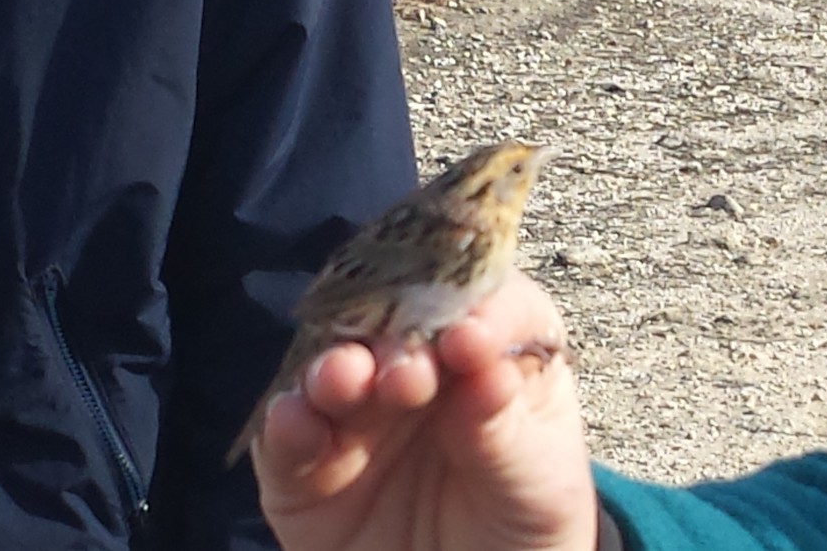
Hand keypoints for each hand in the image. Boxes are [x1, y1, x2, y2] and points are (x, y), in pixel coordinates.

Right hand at [251, 269, 597, 550]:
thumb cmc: (523, 523)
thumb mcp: (538, 484)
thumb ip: (505, 429)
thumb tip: (485, 371)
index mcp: (493, 354)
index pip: (489, 303)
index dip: (478, 311)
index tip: (472, 340)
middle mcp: (420, 365)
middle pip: (401, 321)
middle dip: (400, 336)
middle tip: (408, 375)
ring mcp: (358, 409)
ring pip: (336, 364)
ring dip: (337, 365)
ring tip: (346, 379)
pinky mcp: (306, 463)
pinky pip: (288, 434)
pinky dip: (289, 422)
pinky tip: (298, 422)